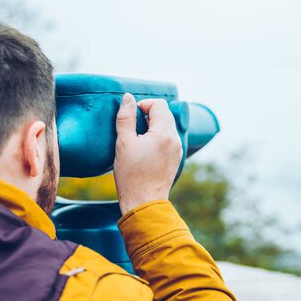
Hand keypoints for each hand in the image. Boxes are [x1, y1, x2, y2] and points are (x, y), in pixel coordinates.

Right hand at [113, 93, 182, 214]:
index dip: (142, 106)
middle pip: (164, 114)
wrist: (144, 203)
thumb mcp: (123, 143)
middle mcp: (175, 140)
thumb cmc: (131, 175)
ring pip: (166, 127)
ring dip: (152, 127)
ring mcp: (177, 150)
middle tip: (132, 130)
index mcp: (164, 133)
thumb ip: (126, 117)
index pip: (158, 104)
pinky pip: (168, 139)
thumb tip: (128, 97)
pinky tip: (144, 151)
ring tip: (137, 142)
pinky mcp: (175, 159)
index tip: (131, 119)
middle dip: (147, 116)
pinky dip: (157, 138)